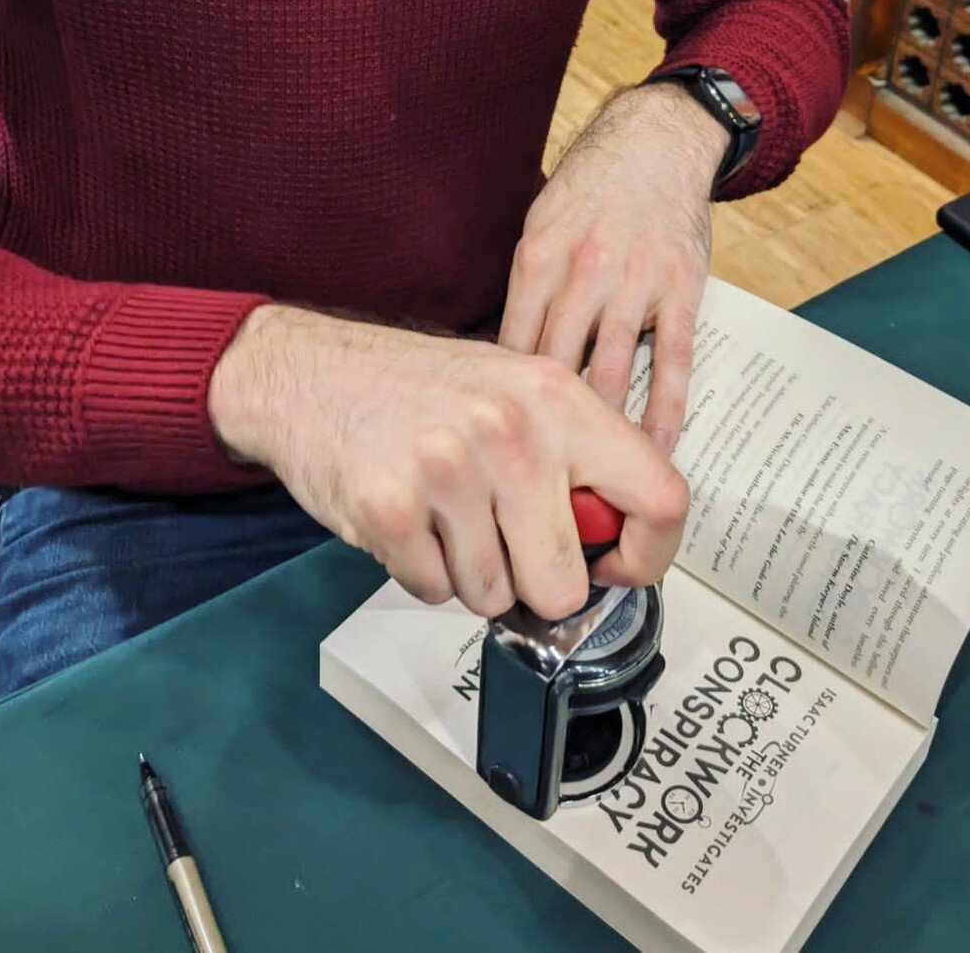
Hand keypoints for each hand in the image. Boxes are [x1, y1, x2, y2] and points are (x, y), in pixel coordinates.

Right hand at [207, 305, 688, 619]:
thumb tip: (618, 541)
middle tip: (503, 542)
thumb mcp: (515, 390)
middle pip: (565, 582)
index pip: (661, 497)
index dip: (645, 557)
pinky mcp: (393, 507)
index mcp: (558, 395)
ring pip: (495, 597)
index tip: (615, 568)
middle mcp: (512, 428)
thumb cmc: (415, 388)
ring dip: (470, 574)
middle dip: (534, 584)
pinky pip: (436, 592)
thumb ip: (575, 455)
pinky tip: (409, 519)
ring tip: (445, 513)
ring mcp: (450, 468)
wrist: (308, 374)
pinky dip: (422, 571)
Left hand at [499, 83, 722, 453]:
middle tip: (532, 487)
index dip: (500, 406)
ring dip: (599, 435)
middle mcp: (583, 272)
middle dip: (542, 432)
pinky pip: (672, 363)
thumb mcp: (539, 227)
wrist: (655, 140)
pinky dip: (664, 413)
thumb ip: (525, 292)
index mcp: (538, 259)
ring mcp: (635, 282)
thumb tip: (497, 364)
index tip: (493, 452)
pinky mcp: (681, 289)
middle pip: (554, 370)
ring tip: (590, 490)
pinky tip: (655, 452)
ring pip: (611, 373)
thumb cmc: (590, 189)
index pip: (509, 348)